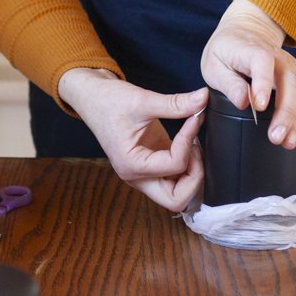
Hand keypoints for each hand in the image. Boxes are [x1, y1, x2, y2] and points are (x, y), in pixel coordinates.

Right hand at [56, 68, 206, 212]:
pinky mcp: (151, 165)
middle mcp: (137, 176)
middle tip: (195, 149)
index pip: (174, 166)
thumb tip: (202, 98)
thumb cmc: (109, 100)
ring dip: (192, 174)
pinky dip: (186, 166)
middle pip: (176, 199)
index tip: (194, 118)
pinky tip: (187, 143)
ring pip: (178, 193)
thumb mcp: (142, 99)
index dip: (188, 143)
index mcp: (131, 165)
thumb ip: (175, 103)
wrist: (92, 96)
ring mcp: (144, 173)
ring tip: (192, 144)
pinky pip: (174, 178)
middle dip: (194, 177)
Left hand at [200, 0, 295, 149]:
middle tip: (276, 138)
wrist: (244, 31)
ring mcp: (288, 64)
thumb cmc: (225, 51)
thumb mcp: (214, 65)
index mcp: (251, 51)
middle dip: (284, 112)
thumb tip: (243, 102)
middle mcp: (275, 57)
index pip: (261, 63)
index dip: (262, 84)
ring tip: (289, 141)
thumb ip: (229, 83)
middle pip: (286, 81)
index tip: (259, 107)